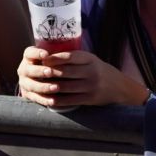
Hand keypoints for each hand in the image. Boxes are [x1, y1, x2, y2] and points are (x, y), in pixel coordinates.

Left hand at [15, 47, 136, 107]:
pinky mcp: (90, 99)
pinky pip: (70, 100)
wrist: (118, 87)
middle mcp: (92, 72)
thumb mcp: (91, 60)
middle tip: (37, 73)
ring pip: (66, 87)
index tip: (43, 59)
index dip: (55, 58)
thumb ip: (75, 58)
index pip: (70, 56)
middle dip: (50, 73)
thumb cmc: (99, 70)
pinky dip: (58, 100)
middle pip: (66, 72)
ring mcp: (91, 86)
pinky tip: (49, 99)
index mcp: (90, 59)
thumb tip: (50, 55)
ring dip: (51, 87)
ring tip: (39, 86)